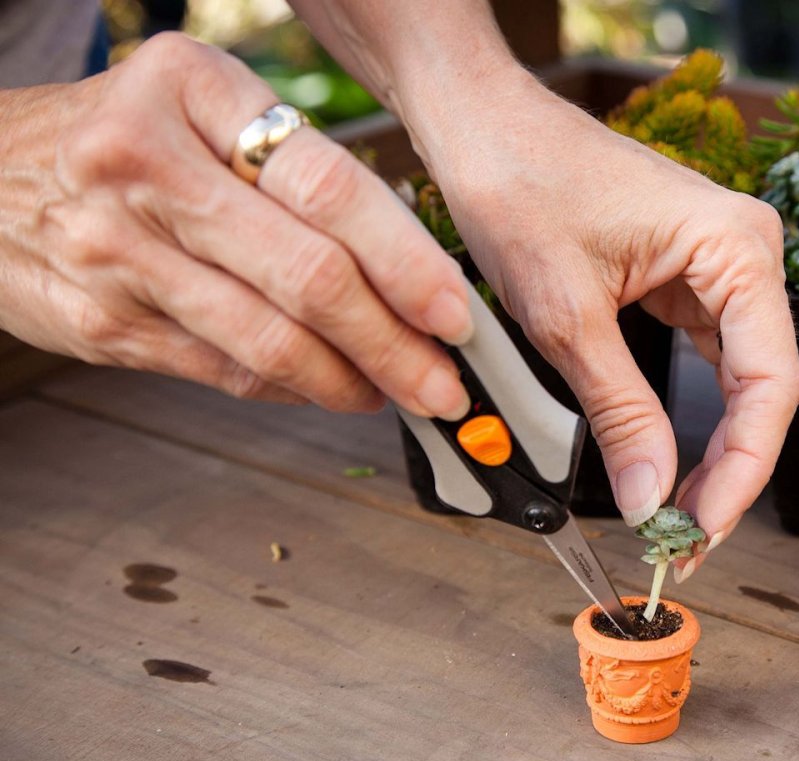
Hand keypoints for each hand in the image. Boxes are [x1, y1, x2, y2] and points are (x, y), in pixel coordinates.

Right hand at [0, 33, 472, 418]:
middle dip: (395, 343)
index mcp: (193, 91)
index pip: (330, 187)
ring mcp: (117, 251)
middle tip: (446, 382)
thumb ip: (293, 171)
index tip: (456, 313)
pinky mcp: (103, 322)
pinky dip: (293, 388)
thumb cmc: (122, 139)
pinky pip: (225, 370)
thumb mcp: (200, 111)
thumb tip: (410, 269)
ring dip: (352, 380)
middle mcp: (147, 166)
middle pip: (308, 275)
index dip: (408, 262)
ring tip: (400, 393)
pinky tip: (332, 389)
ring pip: (268, 338)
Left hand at [423, 74, 798, 572]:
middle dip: (729, 471)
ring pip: (739, 383)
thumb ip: (620, 413)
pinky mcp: (688, 280)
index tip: (702, 529)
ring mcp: (719, 267)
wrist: (480, 128)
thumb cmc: (520, 187)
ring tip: (679, 519)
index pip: (770, 382)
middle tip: (687, 543)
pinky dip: (692, 416)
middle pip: (763, 389)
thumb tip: (653, 501)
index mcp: (736, 246)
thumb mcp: (567, 318)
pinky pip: (707, 361)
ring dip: (714, 451)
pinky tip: (673, 462)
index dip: (744, 467)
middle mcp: (743, 254)